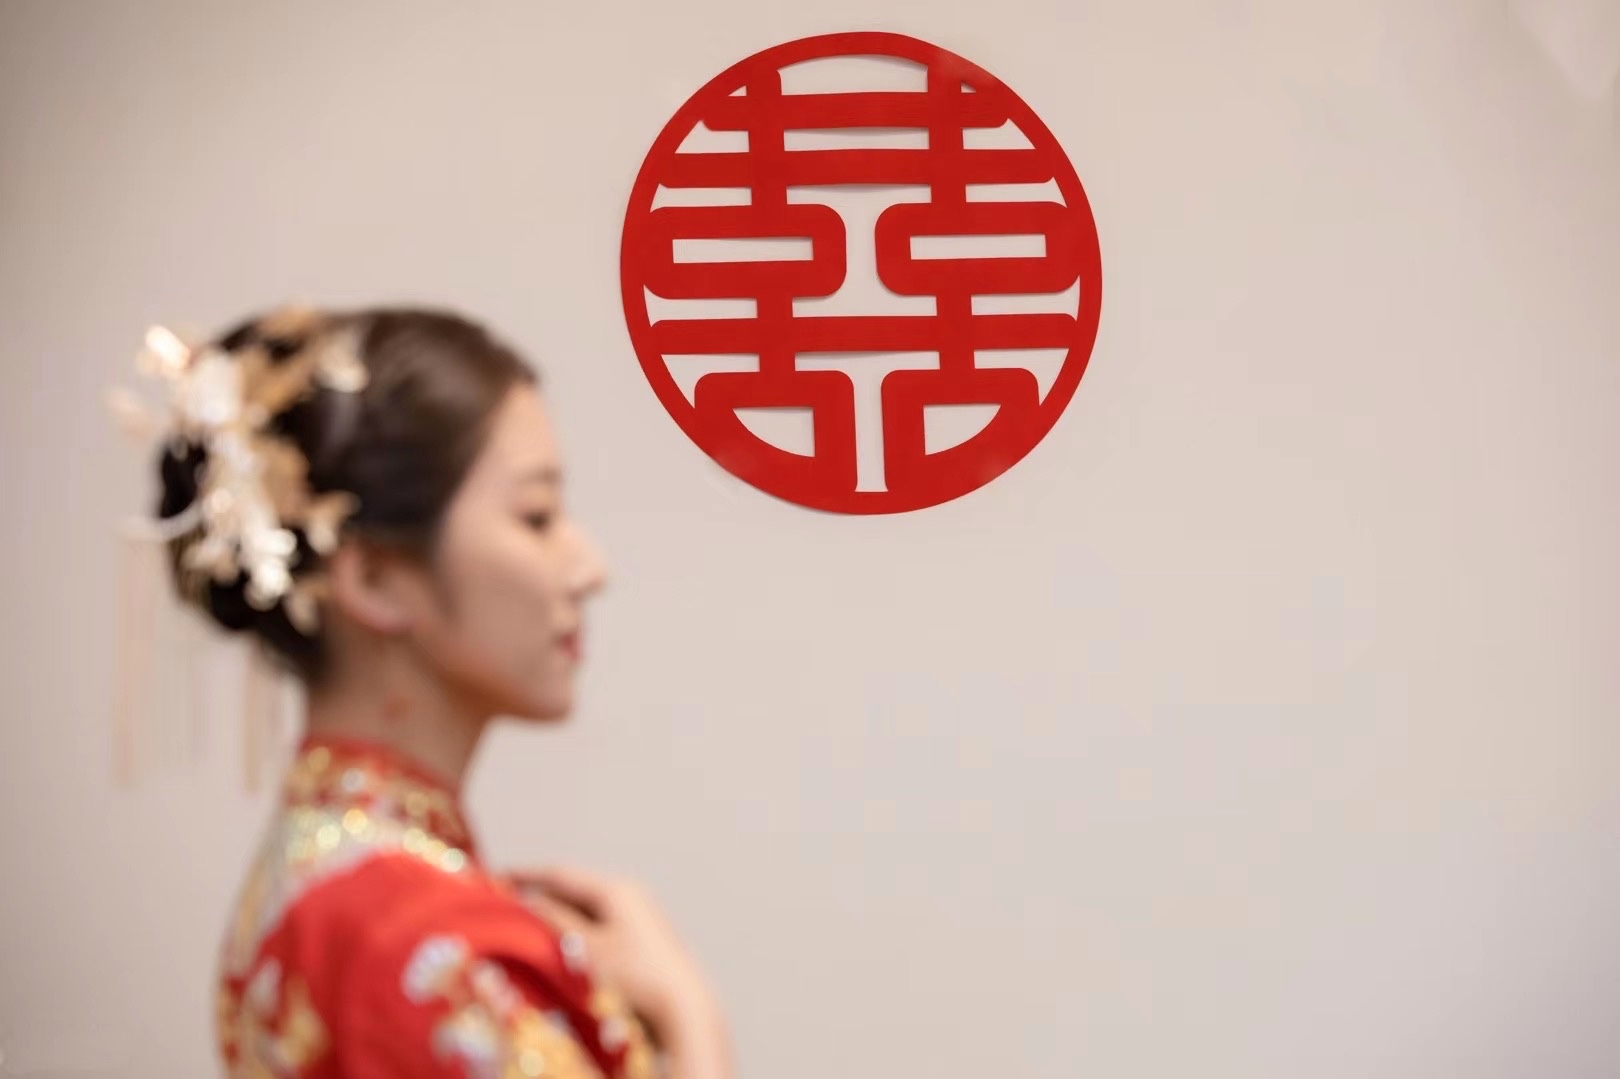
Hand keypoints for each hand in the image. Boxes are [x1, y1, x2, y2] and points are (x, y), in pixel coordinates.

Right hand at [504, 865, 730, 1074]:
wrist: (681, 1009)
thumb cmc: (634, 975)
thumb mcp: (584, 947)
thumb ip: (553, 921)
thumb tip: (529, 902)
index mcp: (616, 890)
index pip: (561, 874)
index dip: (525, 875)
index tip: (496, 878)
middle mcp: (630, 898)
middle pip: (574, 892)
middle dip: (539, 899)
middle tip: (506, 907)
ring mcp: (638, 921)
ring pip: (585, 914)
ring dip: (556, 920)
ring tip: (526, 930)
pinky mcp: (641, 944)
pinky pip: (597, 931)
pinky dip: (573, 936)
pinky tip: (558, 950)